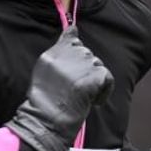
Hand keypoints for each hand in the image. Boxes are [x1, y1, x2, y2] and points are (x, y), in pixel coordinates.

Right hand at [7, 26, 113, 150]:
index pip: (72, 38)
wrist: (47, 121)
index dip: (77, 52)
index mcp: (52, 54)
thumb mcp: (43, 73)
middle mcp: (67, 55)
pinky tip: (93, 102)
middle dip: (85, 71)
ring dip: (94, 82)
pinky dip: (104, 92)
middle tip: (75, 91)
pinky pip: (107, 78)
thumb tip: (73, 29)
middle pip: (87, 54)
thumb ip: (58, 52)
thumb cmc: (43, 105)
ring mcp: (81, 64)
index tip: (75, 69)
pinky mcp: (94, 75)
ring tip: (82, 98)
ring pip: (98, 65)